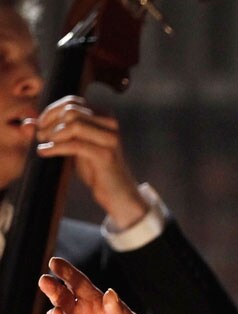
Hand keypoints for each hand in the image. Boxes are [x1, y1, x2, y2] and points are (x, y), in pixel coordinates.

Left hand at [31, 96, 146, 228]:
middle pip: (72, 110)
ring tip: (43, 143)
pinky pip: (75, 145)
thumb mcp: (75, 148)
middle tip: (39, 136)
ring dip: (53, 133)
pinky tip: (44, 152)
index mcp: (103, 116)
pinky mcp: (106, 155)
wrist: (118, 194)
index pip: (72, 102)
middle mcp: (109, 123)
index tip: (39, 125)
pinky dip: (56, 147)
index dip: (52, 111)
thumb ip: (55, 134)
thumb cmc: (97, 171)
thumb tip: (27, 124)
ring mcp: (109, 138)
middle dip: (51, 121)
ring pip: (74, 124)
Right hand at [40, 257, 143, 313]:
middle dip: (52, 287)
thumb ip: (121, 312)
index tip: (55, 263)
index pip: (78, 283)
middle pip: (61, 296)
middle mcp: (78, 313)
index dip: (67, 272)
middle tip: (45, 281)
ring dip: (51, 313)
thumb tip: (110, 293)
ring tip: (57, 313)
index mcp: (94, 303)